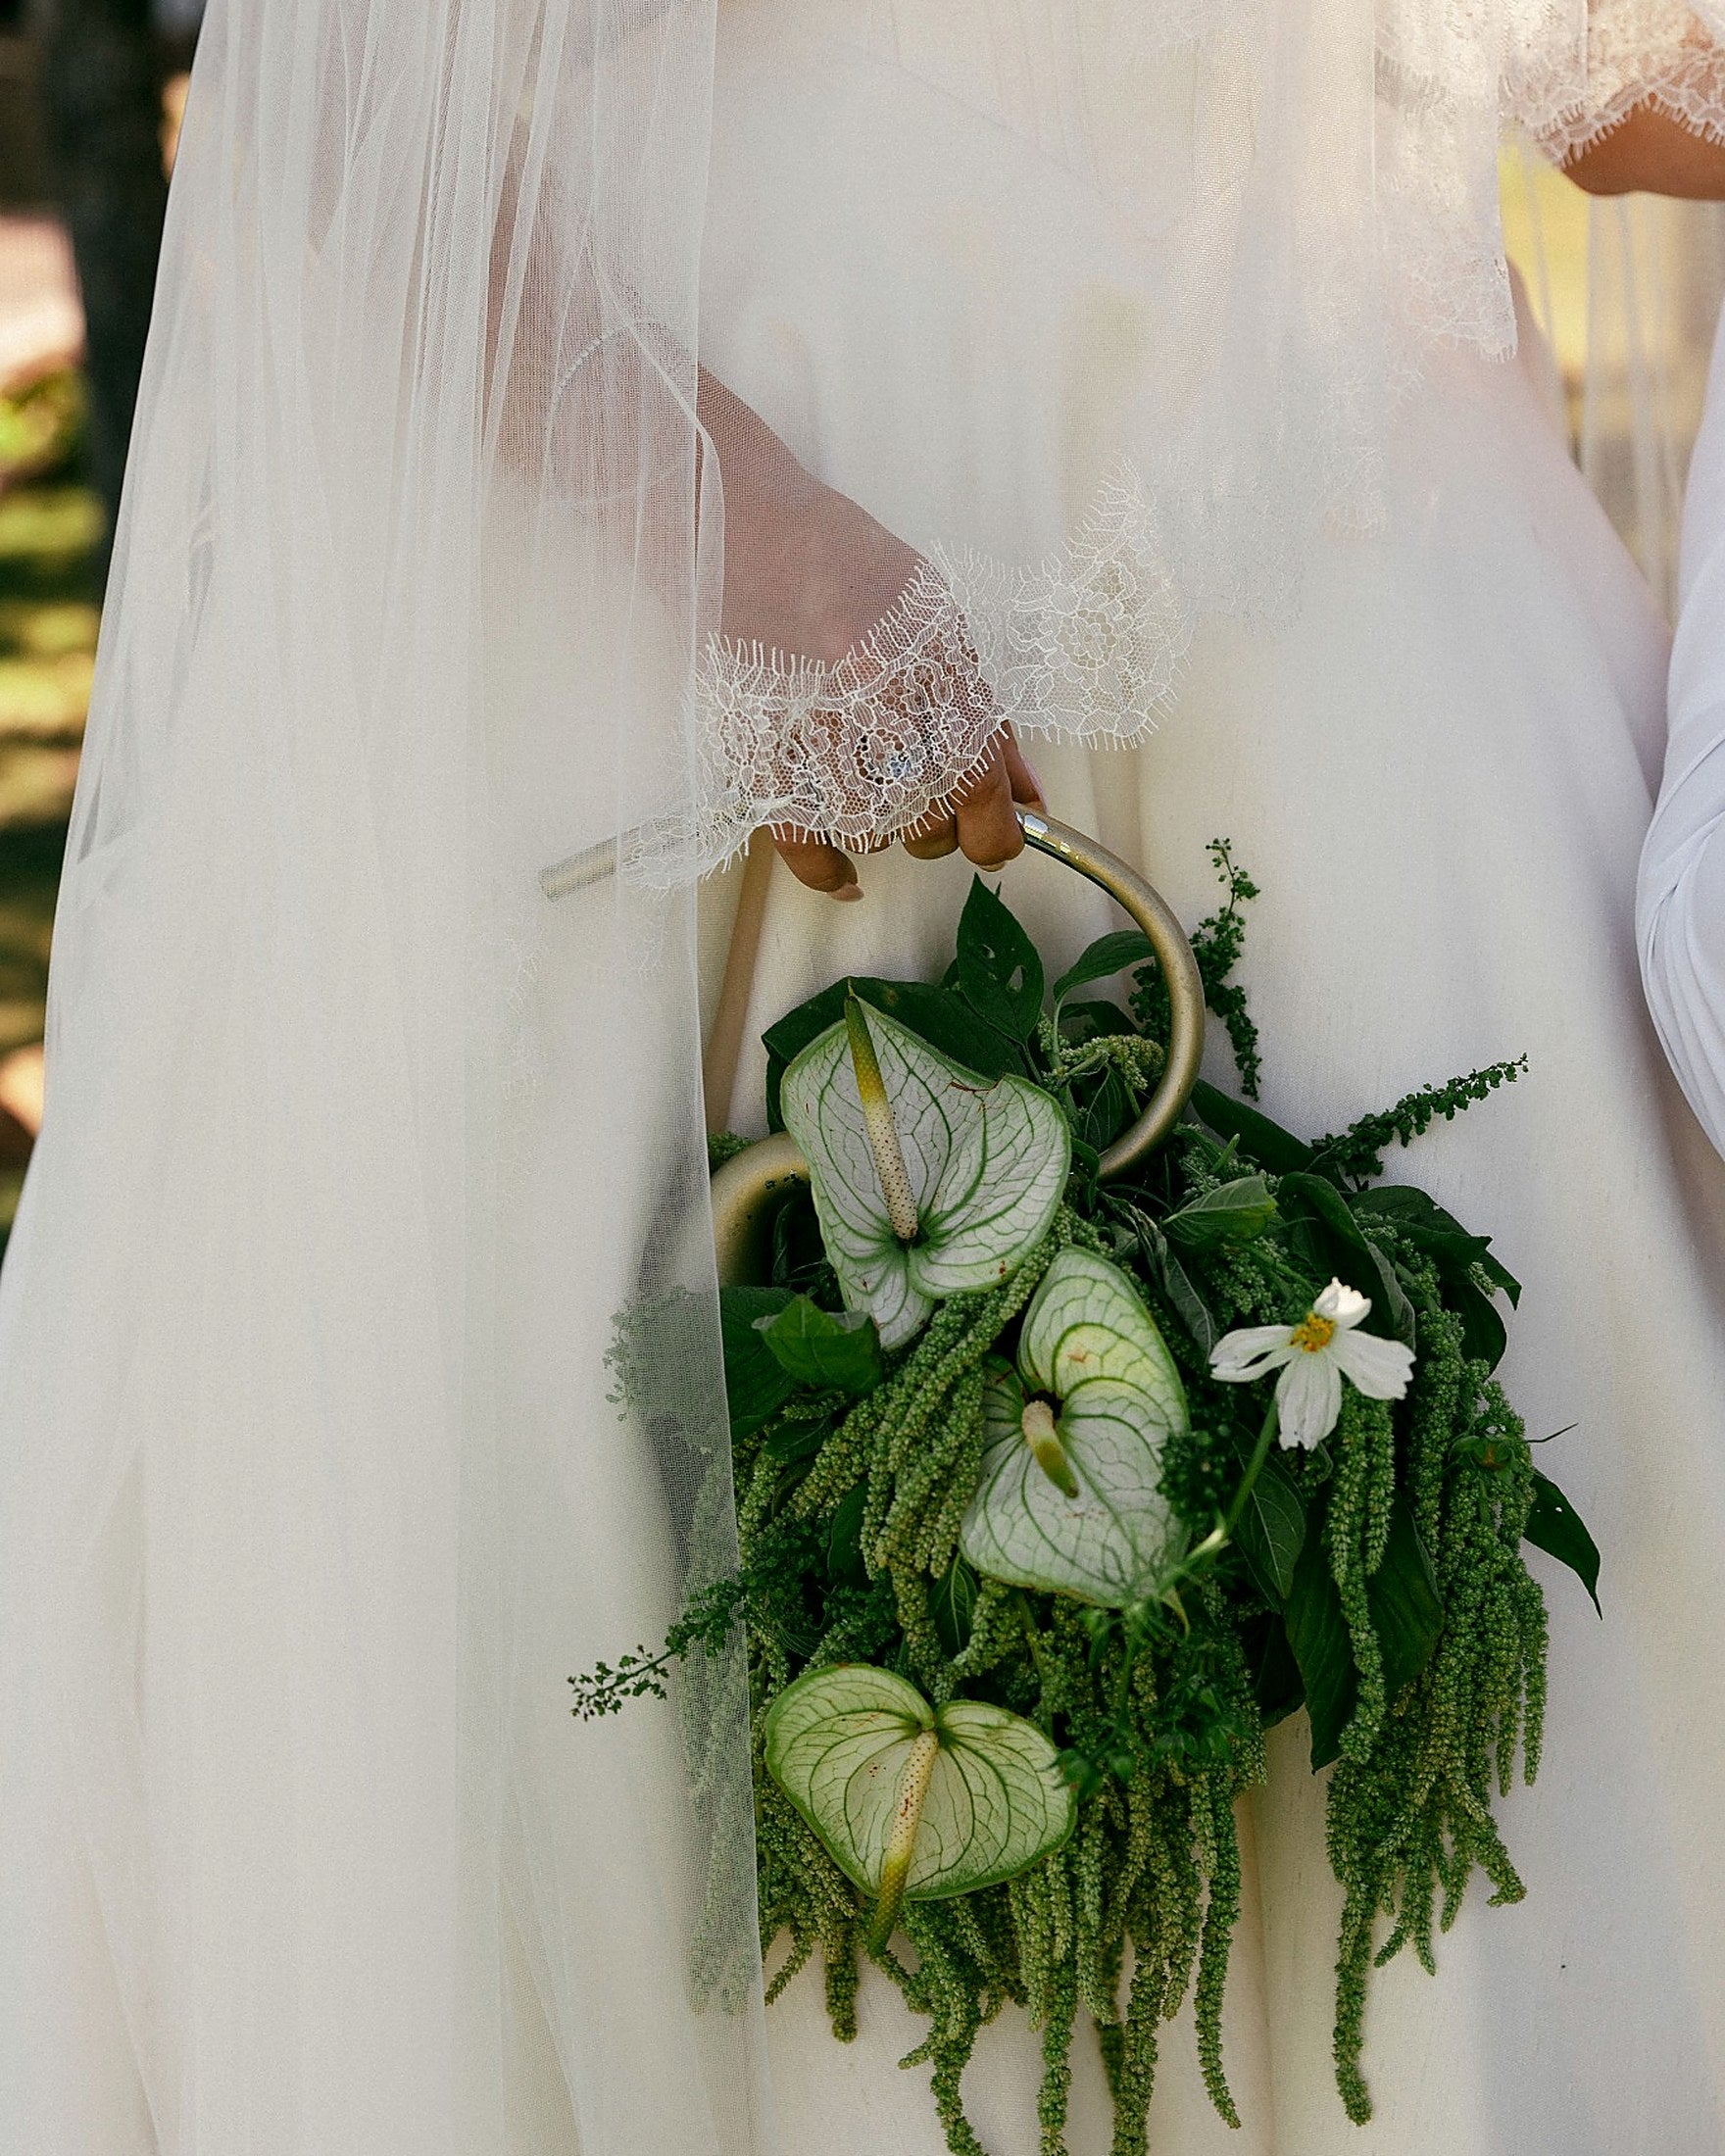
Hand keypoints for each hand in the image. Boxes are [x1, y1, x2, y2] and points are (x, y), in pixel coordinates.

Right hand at [697, 368, 1045, 899]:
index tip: (997, 840)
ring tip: (875, 793)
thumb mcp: (932, 620)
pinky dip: (828, 872)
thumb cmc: (842, 563)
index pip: (979, 778)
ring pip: (871, 832)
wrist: (737, 521)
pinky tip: (847, 875)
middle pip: (927, 816)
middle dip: (938, 828)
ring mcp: (809, 720)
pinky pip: (800, 841)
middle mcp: (872, 692)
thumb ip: (982, 712)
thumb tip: (1026, 798)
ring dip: (884, 832)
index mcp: (929, 655)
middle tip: (928, 804)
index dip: (998, 830)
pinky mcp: (756, 743)